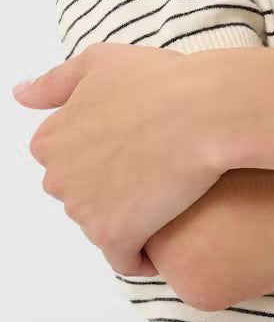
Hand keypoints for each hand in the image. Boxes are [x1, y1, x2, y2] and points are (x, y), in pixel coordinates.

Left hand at [12, 42, 241, 276]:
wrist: (205, 111)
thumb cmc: (160, 82)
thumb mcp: (101, 62)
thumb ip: (56, 83)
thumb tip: (21, 95)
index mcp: (50, 139)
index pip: (71, 161)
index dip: (105, 154)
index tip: (134, 147)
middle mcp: (58, 178)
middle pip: (84, 194)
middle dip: (112, 187)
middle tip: (155, 166)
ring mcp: (84, 211)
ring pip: (104, 225)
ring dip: (130, 216)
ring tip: (169, 192)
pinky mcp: (116, 236)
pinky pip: (125, 259)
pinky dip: (143, 253)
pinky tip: (169, 229)